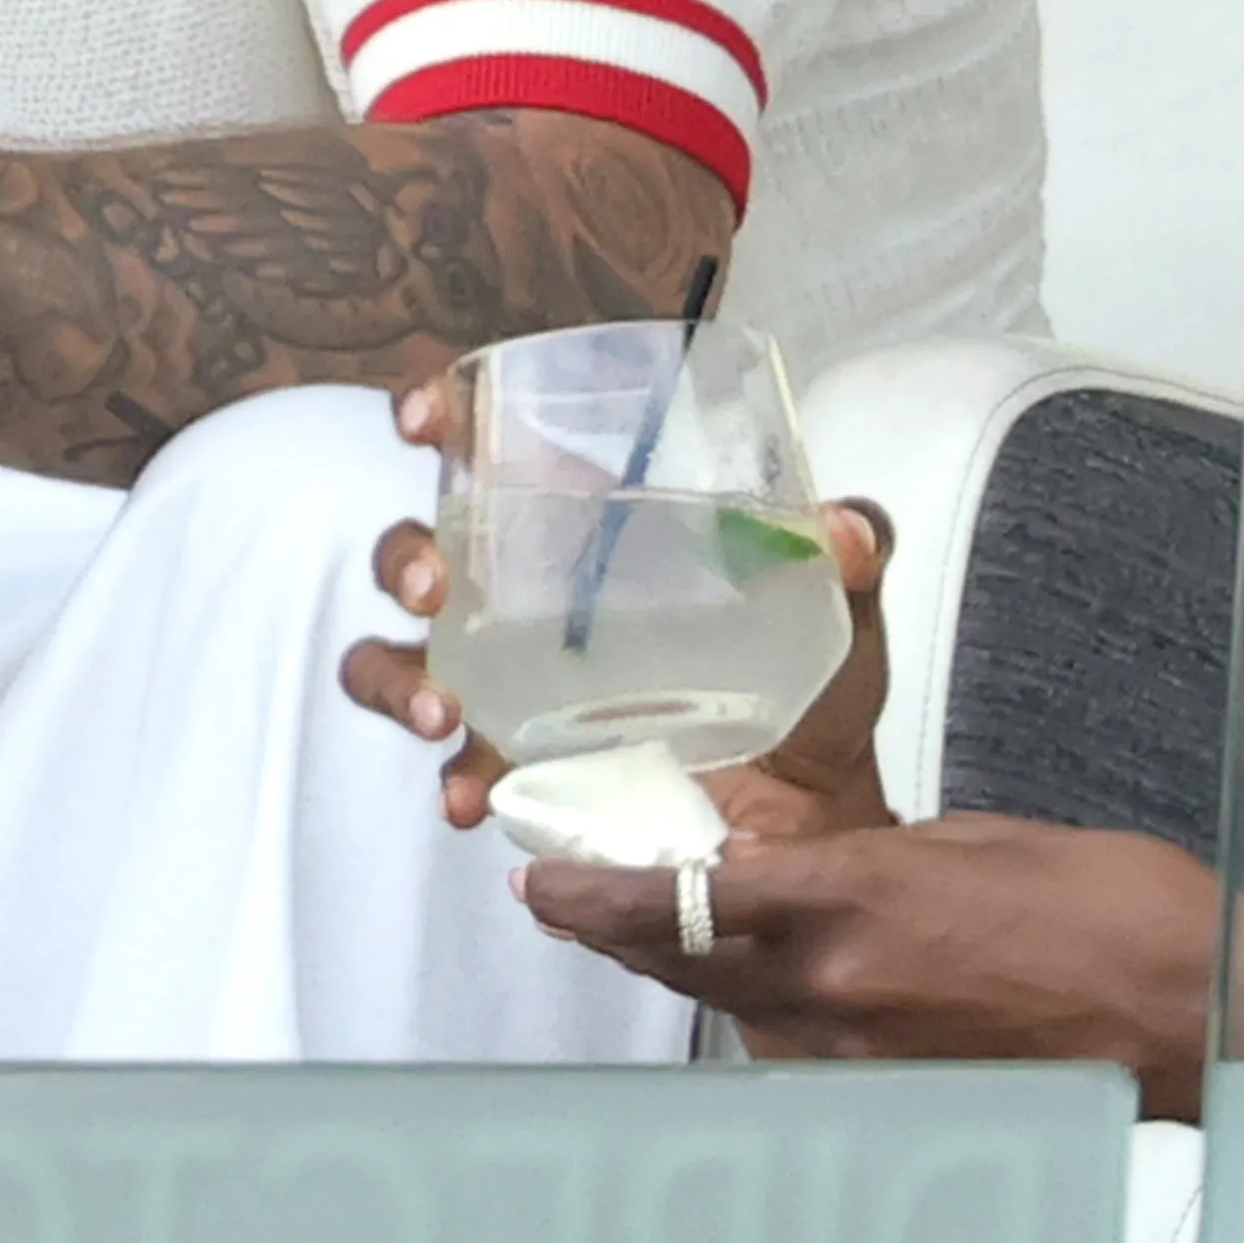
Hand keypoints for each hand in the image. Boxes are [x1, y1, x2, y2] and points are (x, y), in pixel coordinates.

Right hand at [337, 371, 900, 837]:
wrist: (814, 824)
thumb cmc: (808, 696)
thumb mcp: (838, 615)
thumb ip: (849, 556)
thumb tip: (845, 528)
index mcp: (579, 532)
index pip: (487, 452)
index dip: (436, 418)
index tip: (426, 423)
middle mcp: (521, 598)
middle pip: (416, 551)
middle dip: (406, 561)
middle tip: (436, 589)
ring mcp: (507, 686)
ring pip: (394, 658)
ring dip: (396, 677)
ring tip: (440, 710)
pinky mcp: (519, 769)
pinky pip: (456, 769)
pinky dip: (455, 782)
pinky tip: (472, 798)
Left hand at [518, 816, 1221, 1106]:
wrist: (1197, 1006)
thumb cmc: (1108, 905)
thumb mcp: (969, 840)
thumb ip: (871, 858)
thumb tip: (816, 871)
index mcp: (856, 897)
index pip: (687, 896)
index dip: (600, 894)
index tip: (542, 879)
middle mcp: (845, 981)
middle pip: (687, 962)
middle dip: (615, 932)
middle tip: (564, 903)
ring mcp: (870, 1045)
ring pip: (737, 1006)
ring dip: (685, 970)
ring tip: (640, 932)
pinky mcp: (904, 1083)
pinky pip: (804, 1042)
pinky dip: (765, 1009)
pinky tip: (756, 982)